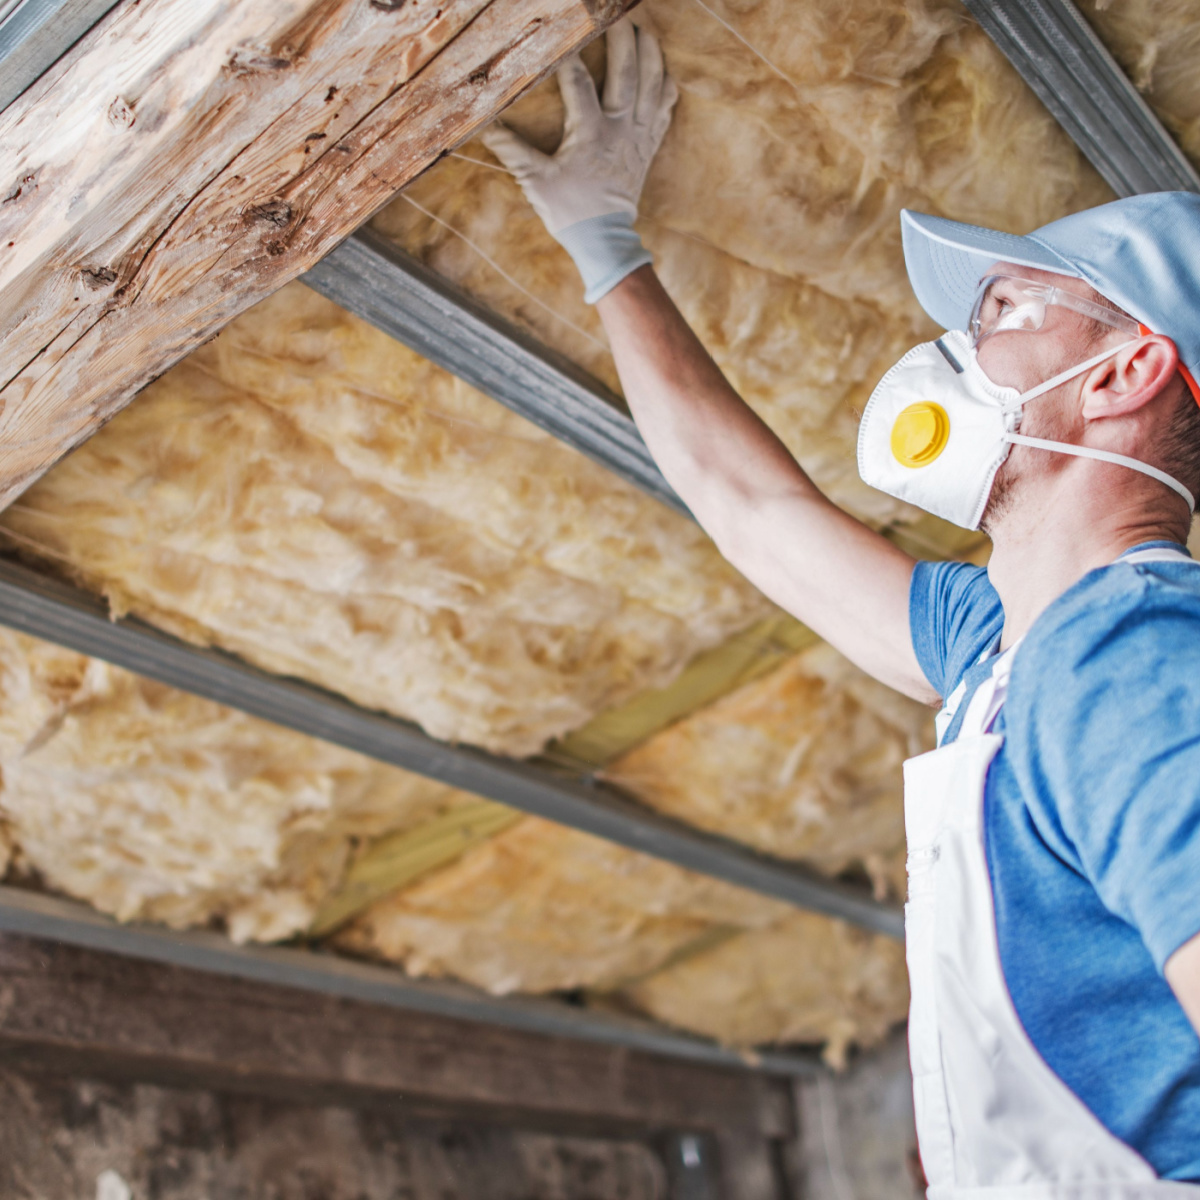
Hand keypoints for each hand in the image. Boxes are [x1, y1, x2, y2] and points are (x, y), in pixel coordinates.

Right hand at [481, 20, 676, 301]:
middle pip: (627, 75)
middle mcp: (620, 130)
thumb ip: (513, 151)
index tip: (565, 35)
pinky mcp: (649, 148)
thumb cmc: (569, 211)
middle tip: (619, 16)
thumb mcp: (536, 181)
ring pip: (653, 88)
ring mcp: (639, 138)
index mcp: (591, 134)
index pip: (580, 84)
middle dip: (623, 41)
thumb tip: (485, 127)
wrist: (604, 240)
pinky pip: (665, 111)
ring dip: (651, 57)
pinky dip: (666, 89)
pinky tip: (664, 71)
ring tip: (644, 31)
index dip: (572, 57)